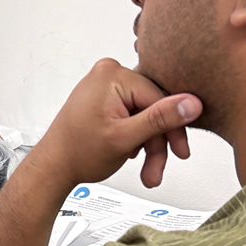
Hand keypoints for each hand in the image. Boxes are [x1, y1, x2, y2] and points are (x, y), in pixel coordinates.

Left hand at [33, 59, 200, 190]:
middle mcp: (109, 74)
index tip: (180, 152)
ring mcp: (106, 85)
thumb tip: (191, 103)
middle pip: (153, 108)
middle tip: (157, 170)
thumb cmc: (77, 153)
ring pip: (145, 115)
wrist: (53, 167)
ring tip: (147, 172)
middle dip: (158, 143)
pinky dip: (137, 136)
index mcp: (112, 75)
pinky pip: (133, 114)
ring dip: (149, 145)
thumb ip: (160, 119)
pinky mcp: (105, 97)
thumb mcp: (125, 138)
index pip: (159, 98)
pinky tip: (131, 153)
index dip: (172, 128)